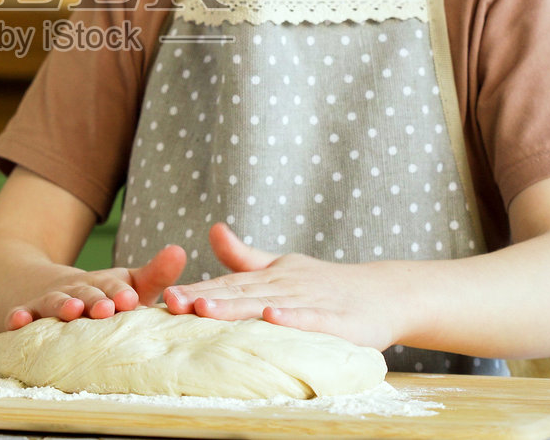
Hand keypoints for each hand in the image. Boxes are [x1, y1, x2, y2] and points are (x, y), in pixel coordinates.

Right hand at [5, 245, 186, 330]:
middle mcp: (74, 291)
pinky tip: (17, 322)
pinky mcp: (25, 314)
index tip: (131, 300)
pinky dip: (17, 318)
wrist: (30, 283)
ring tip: (72, 311)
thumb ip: (153, 274)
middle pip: (85, 293)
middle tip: (108, 309)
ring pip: (54, 302)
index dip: (120, 292)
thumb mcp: (122, 282)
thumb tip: (181, 250)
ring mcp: (47, 301)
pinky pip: (19, 316)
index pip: (112, 287)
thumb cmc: (92, 292)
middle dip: (96, 299)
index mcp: (101, 285)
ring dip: (62, 306)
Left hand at [161, 223, 407, 349]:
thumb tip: (212, 230)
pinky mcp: (337, 320)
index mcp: (269, 278)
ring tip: (205, 309)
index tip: (165, 296)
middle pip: (239, 294)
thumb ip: (244, 256)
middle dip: (204, 299)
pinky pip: (312, 318)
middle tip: (172, 302)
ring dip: (236, 307)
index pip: (226, 285)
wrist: (384, 293)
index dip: (195, 290)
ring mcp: (310, 301)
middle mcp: (284, 287)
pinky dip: (292, 317)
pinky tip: (272, 316)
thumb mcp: (283, 266)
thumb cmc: (327, 284)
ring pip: (267, 304)